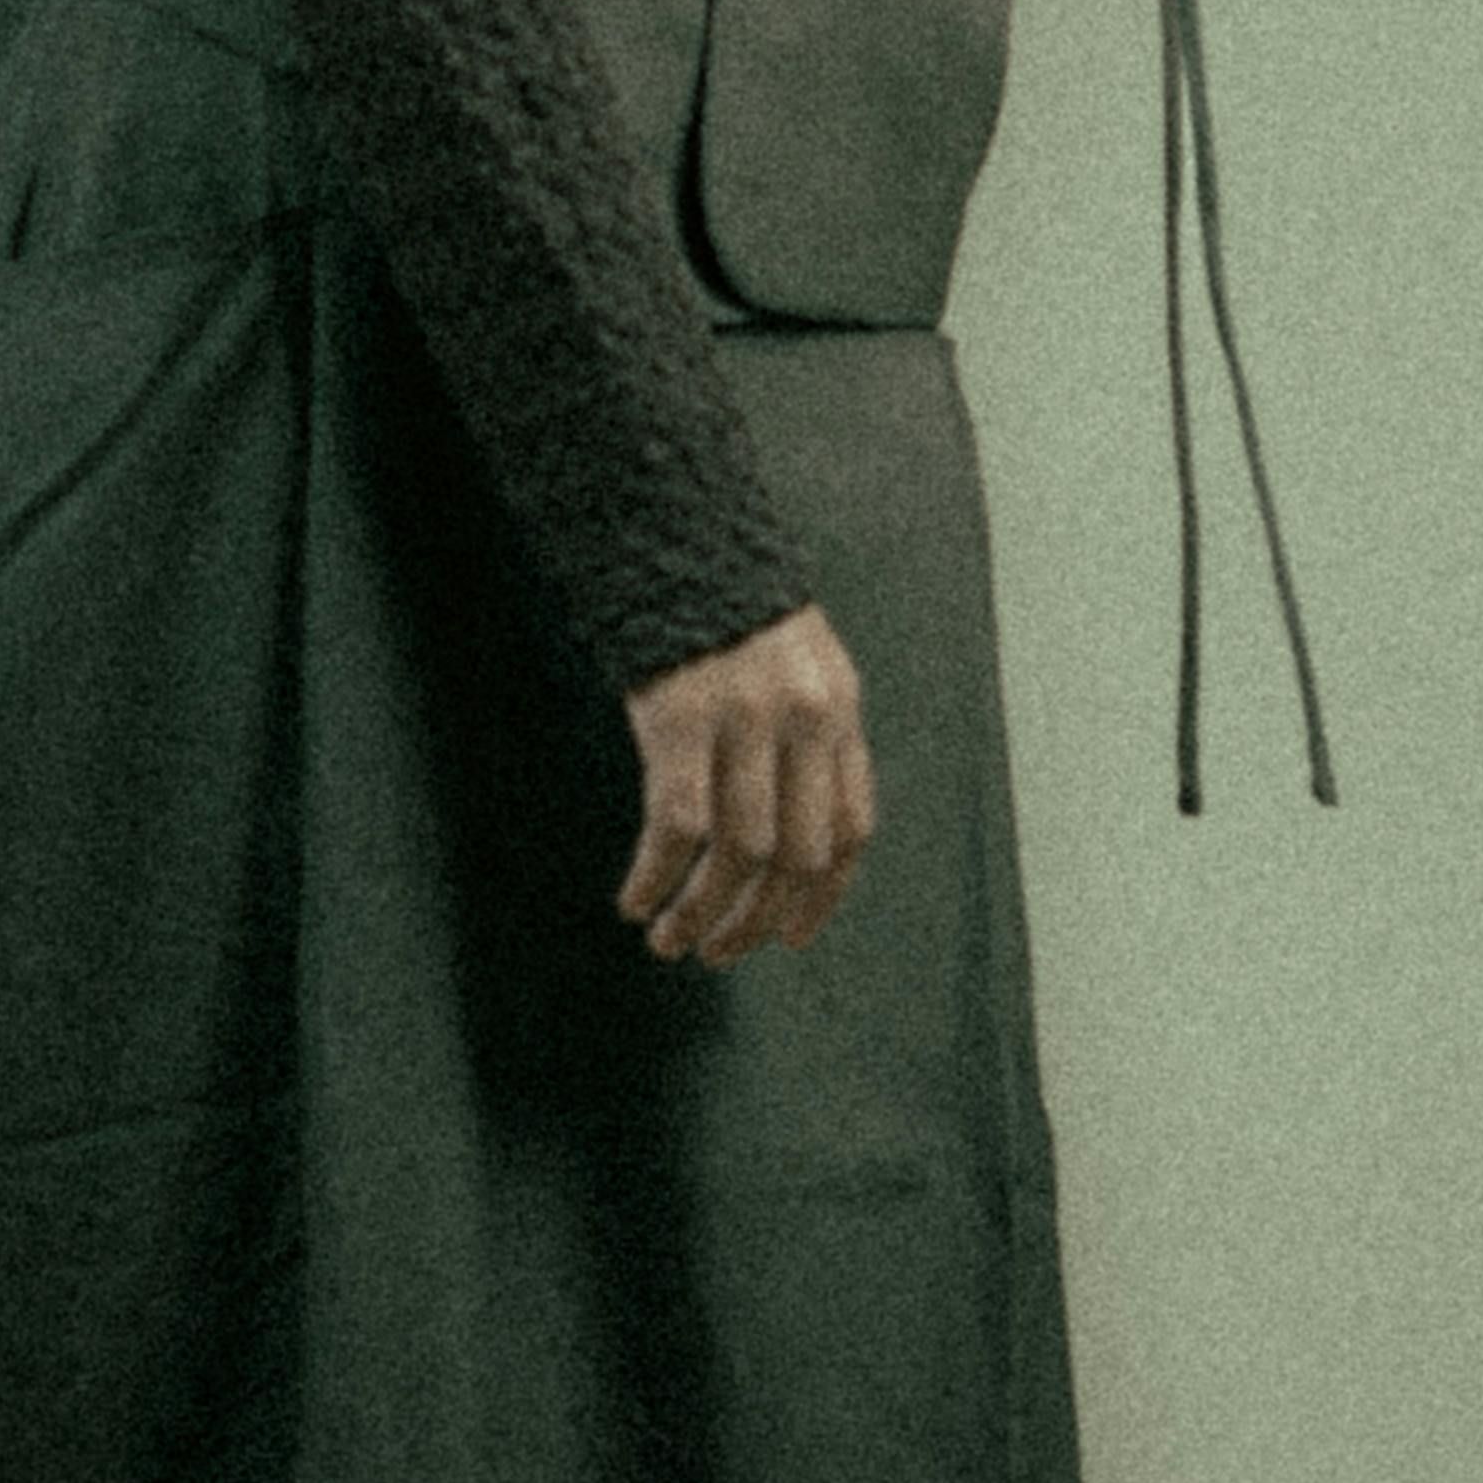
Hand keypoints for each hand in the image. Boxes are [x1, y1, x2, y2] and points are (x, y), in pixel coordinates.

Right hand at [613, 598, 874, 964]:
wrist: (673, 531)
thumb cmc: (727, 609)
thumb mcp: (799, 663)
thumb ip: (809, 738)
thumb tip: (793, 841)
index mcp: (839, 709)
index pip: (849, 830)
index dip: (820, 899)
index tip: (787, 938)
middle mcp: (803, 719)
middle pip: (796, 857)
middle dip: (755, 920)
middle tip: (715, 951)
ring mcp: (743, 720)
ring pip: (737, 854)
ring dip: (701, 913)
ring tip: (669, 942)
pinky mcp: (679, 718)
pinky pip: (676, 826)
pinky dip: (655, 876)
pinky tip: (634, 900)